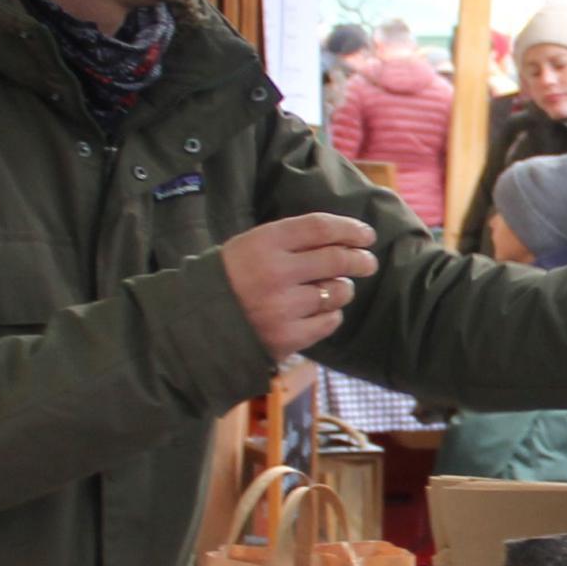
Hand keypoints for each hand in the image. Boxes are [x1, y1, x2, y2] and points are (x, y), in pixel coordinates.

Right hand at [225, 214, 380, 358]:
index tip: (366, 234)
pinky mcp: (288, 337)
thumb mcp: (250, 246)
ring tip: (335, 288)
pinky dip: (331, 314)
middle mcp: (275, 273)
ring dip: (343, 288)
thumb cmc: (231, 279)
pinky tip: (321, 311)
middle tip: (368, 262)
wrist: (198, 324)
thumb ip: (291, 240)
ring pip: (336, 291)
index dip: (349, 229)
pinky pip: (329, 321)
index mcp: (264, 243)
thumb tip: (342, 238)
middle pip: (335, 259)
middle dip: (359, 259)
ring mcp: (283, 307)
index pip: (319, 228)